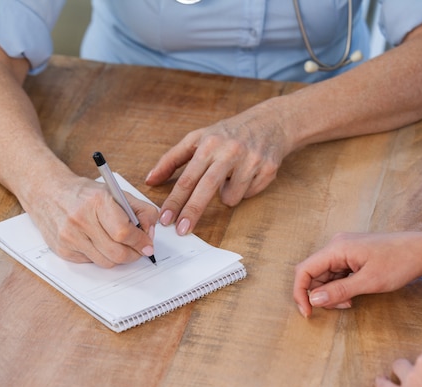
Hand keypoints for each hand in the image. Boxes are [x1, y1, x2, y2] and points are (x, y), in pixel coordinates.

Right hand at [25, 176, 158, 267]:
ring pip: (106, 262)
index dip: (140, 242)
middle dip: (133, 254)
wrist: (48, 192)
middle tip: (139, 250)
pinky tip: (98, 242)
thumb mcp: (117, 193)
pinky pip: (91, 262)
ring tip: (119, 244)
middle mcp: (80, 219)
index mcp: (98, 202)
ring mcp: (69, 236)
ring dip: (118, 257)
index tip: (148, 245)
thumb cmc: (86, 193)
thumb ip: (142, 210)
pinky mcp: (62, 249)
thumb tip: (150, 234)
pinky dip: (100, 256)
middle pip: (116, 252)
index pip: (124, 232)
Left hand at [146, 104, 292, 234]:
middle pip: (206, 188)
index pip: (187, 178)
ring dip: (227, 194)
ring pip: (231, 197)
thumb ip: (172, 159)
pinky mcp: (268, 169)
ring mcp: (251, 160)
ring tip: (231, 176)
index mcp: (209, 144)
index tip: (165, 218)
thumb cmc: (229, 133)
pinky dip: (245, 190)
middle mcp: (230, 151)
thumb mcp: (198, 138)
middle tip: (182, 230)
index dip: (175, 201)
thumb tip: (150, 179)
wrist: (271, 122)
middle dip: (192, 212)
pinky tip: (248, 174)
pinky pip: (248, 195)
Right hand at [293, 232, 421, 317]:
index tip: (308, 312)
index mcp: (337, 248)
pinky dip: (341, 287)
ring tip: (351, 302)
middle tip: (342, 307)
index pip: (304, 270)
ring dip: (332, 293)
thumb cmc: (399, 263)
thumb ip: (339, 291)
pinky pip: (337, 273)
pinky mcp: (353, 254)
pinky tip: (354, 294)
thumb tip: (314, 299)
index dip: (301, 293)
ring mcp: (345, 249)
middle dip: (321, 295)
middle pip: (314, 274)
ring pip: (325, 275)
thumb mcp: (369, 282)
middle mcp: (337, 245)